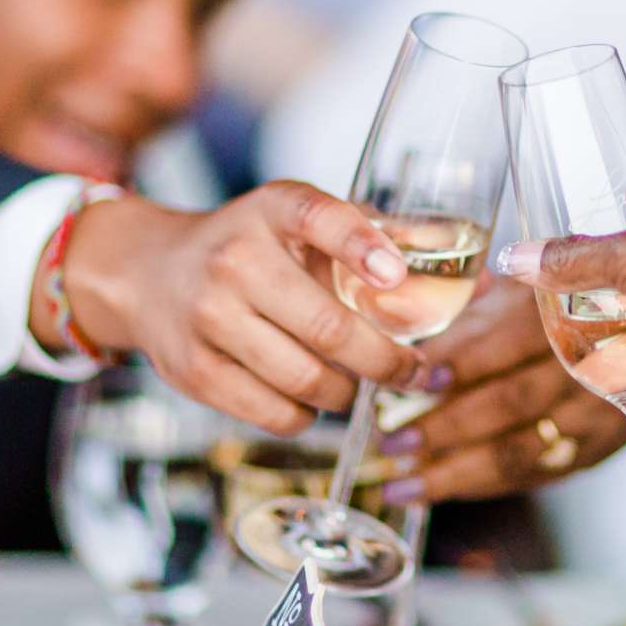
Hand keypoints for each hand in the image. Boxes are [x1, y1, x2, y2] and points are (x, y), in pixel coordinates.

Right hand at [47, 184, 423, 431]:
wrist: (147, 273)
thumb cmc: (249, 248)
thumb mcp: (298, 221)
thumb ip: (375, 241)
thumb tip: (478, 285)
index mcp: (272, 210)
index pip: (321, 218)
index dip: (363, 246)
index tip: (395, 274)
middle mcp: (236, 259)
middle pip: (330, 328)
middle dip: (388, 361)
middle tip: (415, 370)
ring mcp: (210, 319)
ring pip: (308, 380)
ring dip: (348, 392)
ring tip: (357, 382)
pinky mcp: (195, 371)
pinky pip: (276, 413)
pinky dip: (308, 415)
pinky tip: (313, 398)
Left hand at [375, 278, 625, 503]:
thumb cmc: (566, 308)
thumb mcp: (526, 289)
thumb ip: (475, 305)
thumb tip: (403, 324)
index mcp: (562, 313)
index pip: (500, 343)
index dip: (454, 365)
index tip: (407, 382)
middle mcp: (583, 367)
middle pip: (506, 404)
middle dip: (442, 429)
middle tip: (389, 443)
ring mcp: (591, 416)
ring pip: (517, 452)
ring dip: (453, 472)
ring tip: (401, 484)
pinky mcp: (591, 451)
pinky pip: (531, 475)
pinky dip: (481, 485)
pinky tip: (441, 488)